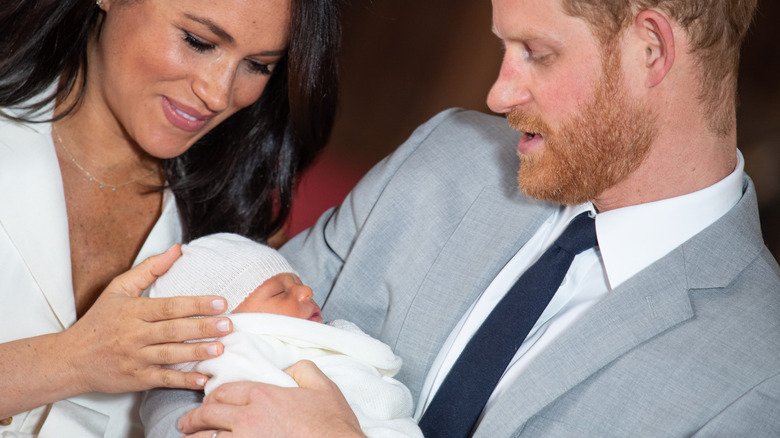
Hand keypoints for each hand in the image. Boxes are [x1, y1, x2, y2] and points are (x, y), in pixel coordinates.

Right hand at [61, 245, 233, 393]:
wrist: (71, 359)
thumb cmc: (99, 321)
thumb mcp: (119, 289)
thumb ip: (150, 269)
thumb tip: (177, 249)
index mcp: (133, 311)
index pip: (170, 306)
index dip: (196, 304)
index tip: (221, 302)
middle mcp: (135, 335)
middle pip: (173, 330)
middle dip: (202, 328)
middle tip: (228, 324)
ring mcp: (135, 358)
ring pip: (170, 355)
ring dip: (196, 353)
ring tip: (220, 348)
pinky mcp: (136, 379)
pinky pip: (162, 380)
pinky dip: (182, 381)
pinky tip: (202, 379)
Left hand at [178, 360, 363, 437]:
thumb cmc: (332, 424)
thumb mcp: (323, 386)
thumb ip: (302, 369)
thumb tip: (289, 368)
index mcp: (263, 396)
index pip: (225, 392)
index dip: (212, 397)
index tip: (208, 402)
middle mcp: (248, 418)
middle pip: (208, 415)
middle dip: (193, 418)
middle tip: (186, 423)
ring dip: (196, 437)